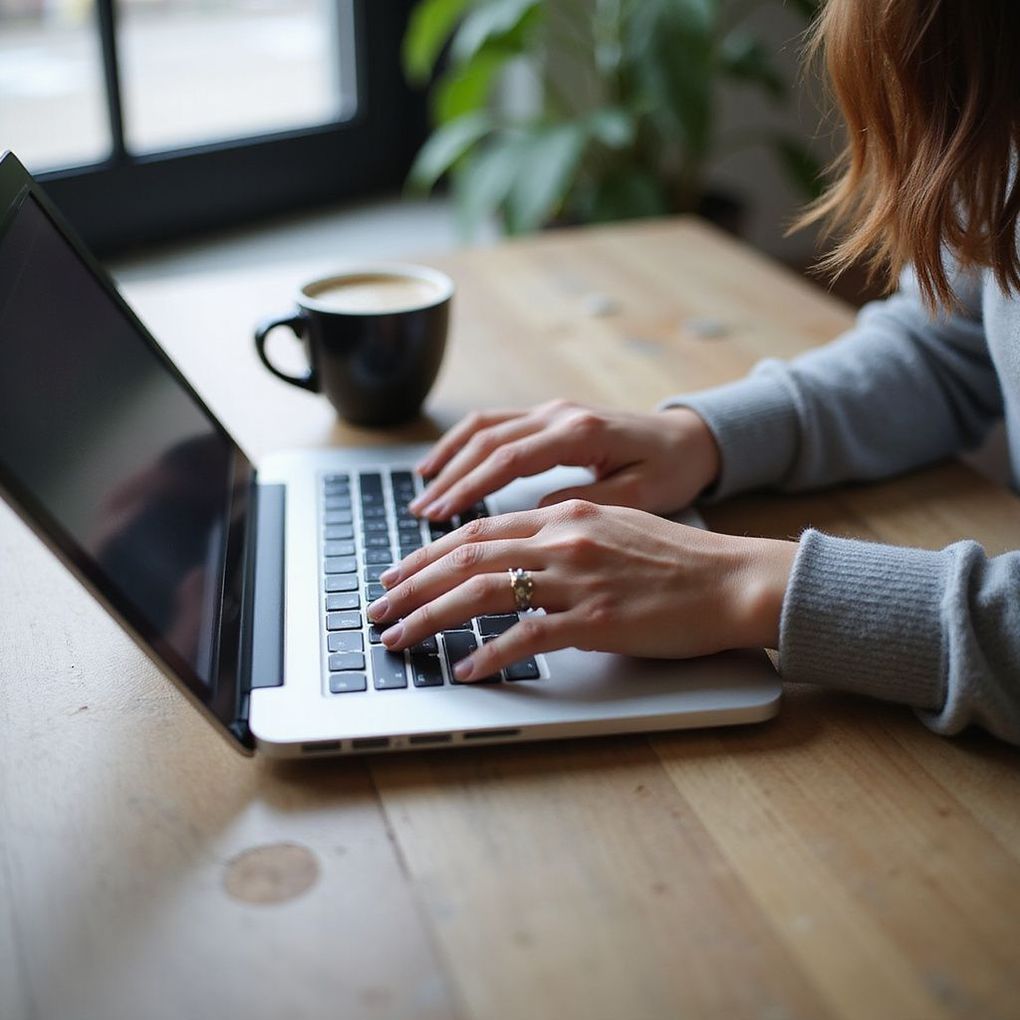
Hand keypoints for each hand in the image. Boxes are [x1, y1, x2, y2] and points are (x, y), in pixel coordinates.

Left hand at [368, 500, 796, 681]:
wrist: (734, 579)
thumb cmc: (678, 561)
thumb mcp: (612, 529)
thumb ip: (561, 538)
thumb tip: (516, 557)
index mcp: (564, 516)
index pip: (478, 531)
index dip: (428, 555)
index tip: (398, 574)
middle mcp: (563, 539)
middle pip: (466, 556)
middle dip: (411, 584)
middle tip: (377, 607)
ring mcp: (578, 579)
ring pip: (483, 591)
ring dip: (431, 616)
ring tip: (399, 637)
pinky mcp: (598, 620)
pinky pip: (529, 637)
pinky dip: (491, 653)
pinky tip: (466, 669)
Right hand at [410, 400, 720, 520]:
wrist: (692, 438)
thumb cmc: (672, 470)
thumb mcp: (641, 495)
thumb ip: (587, 502)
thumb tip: (535, 513)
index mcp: (580, 433)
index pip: (509, 460)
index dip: (470, 488)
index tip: (440, 517)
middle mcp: (559, 414)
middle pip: (487, 441)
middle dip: (449, 477)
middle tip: (420, 515)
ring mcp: (551, 410)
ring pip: (484, 427)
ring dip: (449, 457)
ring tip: (420, 491)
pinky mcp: (548, 415)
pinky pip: (495, 423)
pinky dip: (463, 443)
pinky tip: (443, 465)